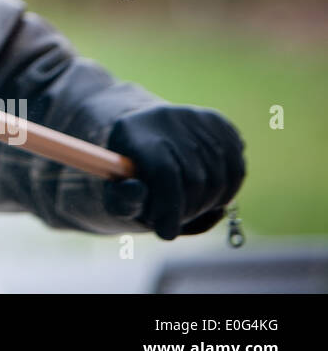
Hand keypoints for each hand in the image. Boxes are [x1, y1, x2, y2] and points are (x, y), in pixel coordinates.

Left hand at [101, 104, 245, 239]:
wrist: (142, 136)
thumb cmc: (127, 174)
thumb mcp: (114, 191)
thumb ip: (121, 199)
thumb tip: (137, 189)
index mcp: (132, 132)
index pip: (164, 172)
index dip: (169, 207)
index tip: (166, 233)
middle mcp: (166, 117)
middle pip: (194, 178)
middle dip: (186, 210)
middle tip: (175, 219)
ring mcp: (195, 116)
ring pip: (221, 177)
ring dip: (208, 204)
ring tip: (188, 207)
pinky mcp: (217, 121)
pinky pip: (237, 168)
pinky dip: (227, 191)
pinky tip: (207, 194)